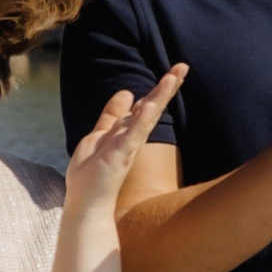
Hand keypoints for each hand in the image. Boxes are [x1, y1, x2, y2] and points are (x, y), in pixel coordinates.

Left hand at [62, 67, 184, 214]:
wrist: (87, 204)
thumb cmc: (92, 174)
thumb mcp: (99, 136)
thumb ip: (112, 116)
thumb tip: (126, 92)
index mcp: (127, 131)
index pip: (147, 104)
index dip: (161, 87)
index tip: (177, 69)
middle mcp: (132, 136)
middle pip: (153, 106)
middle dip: (168, 86)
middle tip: (183, 66)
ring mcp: (127, 146)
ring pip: (147, 117)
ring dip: (160, 97)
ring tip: (173, 78)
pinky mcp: (119, 156)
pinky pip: (132, 135)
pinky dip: (141, 120)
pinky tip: (148, 106)